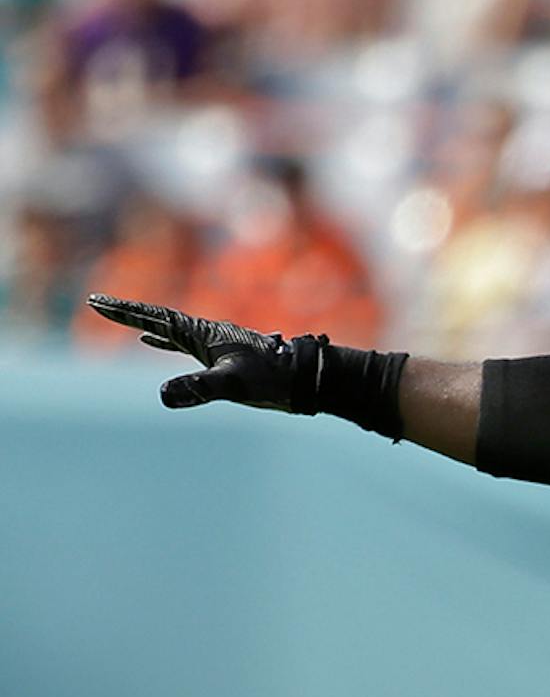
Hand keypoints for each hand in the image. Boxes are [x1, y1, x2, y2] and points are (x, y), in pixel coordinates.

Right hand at [85, 295, 325, 412]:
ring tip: (120, 318)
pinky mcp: (222, 356)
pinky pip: (182, 343)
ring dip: (143, 323)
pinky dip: (163, 340)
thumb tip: (163, 395)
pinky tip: (152, 342)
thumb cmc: (272, 379)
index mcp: (204, 334)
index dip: (126, 312)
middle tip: (97, 303)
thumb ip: (199, 387)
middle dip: (127, 312)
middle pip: (158, 318)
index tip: (97, 302)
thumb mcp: (233, 384)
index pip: (156, 318)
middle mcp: (207, 334)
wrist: (305, 379)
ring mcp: (214, 344)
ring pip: (169, 329)